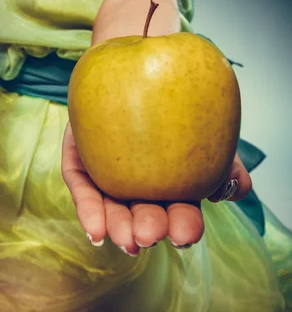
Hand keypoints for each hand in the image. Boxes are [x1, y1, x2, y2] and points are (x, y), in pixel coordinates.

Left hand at [61, 121, 251, 255]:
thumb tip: (230, 190)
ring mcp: (108, 176)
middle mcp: (139, 185)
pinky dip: (89, 211)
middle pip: (144, 213)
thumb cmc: (170, 106)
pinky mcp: (80, 164)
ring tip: (125, 240)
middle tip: (150, 236)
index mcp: (171, 183)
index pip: (179, 209)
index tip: (184, 236)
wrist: (128, 72)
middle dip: (148, 229)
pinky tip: (96, 231)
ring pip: (112, 208)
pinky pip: (83, 189)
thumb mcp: (208, 127)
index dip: (182, 225)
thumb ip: (227, 159)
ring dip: (118, 227)